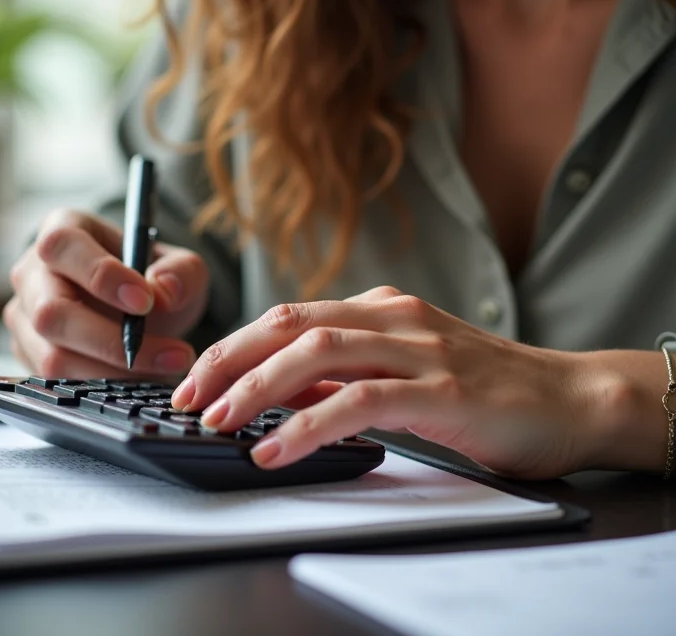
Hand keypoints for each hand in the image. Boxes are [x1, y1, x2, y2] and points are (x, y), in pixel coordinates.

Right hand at [4, 209, 208, 377]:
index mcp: (63, 229)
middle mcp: (32, 272)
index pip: (63, 246)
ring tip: (164, 368)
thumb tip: (163, 291)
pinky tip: (140, 381)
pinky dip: (103, 388)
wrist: (140, 309)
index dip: (100, 274)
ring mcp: (24, 316)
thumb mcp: (180, 266)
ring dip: (114, 372)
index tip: (145, 302)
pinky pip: (57, 382)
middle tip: (170, 352)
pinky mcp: (28, 355)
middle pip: (50, 311)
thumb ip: (181, 272)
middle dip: (111, 340)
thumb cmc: (152, 278)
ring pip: (52, 356)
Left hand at [172, 286, 610, 478]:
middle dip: (230, 359)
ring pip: (318, 352)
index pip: (289, 316)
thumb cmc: (483, 388)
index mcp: (380, 308)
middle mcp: (393, 317)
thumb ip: (349, 372)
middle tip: (189, 397)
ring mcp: (418, 348)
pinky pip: (361, 400)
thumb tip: (285, 392)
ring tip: (217, 420)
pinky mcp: (441, 389)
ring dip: (258, 387)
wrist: (568, 397)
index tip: (198, 379)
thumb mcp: (404, 369)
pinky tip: (277, 449)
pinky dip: (311, 424)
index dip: (236, 346)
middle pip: (290, 324)